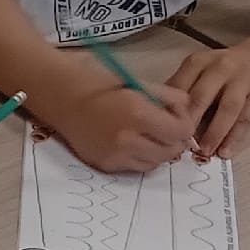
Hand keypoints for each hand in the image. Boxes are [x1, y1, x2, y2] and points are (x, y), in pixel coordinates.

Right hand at [49, 78, 193, 173]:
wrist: (61, 96)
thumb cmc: (100, 82)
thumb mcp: (140, 82)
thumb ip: (170, 97)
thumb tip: (188, 111)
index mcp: (139, 114)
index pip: (182, 131)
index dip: (185, 123)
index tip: (176, 115)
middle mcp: (128, 139)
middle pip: (172, 151)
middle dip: (174, 139)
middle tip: (166, 126)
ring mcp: (116, 155)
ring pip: (156, 163)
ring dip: (159, 150)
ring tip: (149, 134)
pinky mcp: (106, 164)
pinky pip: (136, 167)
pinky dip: (141, 156)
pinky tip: (132, 141)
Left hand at [166, 44, 249, 159]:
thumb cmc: (219, 72)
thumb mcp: (197, 71)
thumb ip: (180, 90)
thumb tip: (156, 118)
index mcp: (198, 62)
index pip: (180, 85)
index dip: (170, 110)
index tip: (160, 130)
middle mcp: (221, 68)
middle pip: (203, 95)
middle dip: (190, 121)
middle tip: (179, 143)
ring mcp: (243, 80)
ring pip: (228, 108)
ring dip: (215, 132)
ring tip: (204, 152)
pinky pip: (246, 118)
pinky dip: (235, 137)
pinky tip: (225, 152)